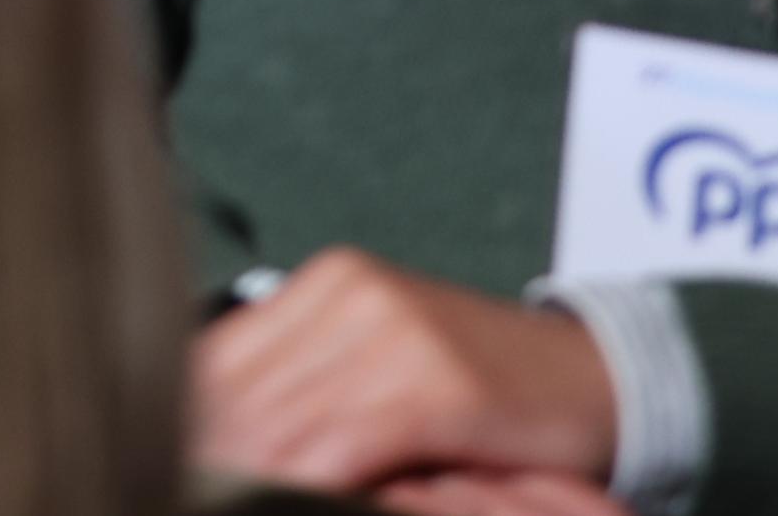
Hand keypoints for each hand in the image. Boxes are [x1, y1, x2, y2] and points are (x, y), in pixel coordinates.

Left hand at [193, 251, 622, 509]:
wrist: (603, 381)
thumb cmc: (490, 395)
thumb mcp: (382, 375)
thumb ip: (304, 393)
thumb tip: (204, 444)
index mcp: (326, 283)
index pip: (213, 362)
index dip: (186, 431)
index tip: (174, 473)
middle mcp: (350, 291)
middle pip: (235, 396)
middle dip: (212, 461)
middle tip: (190, 494)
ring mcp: (393, 331)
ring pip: (277, 425)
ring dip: (254, 478)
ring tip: (236, 502)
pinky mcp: (435, 383)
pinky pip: (340, 447)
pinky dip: (311, 488)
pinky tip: (305, 504)